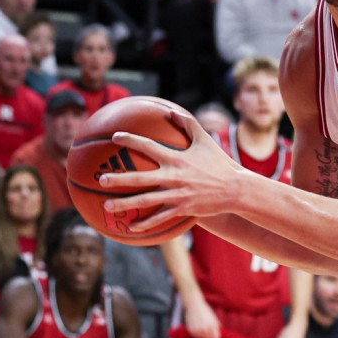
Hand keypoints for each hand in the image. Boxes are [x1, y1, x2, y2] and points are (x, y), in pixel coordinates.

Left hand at [98, 109, 242, 231]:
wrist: (235, 189)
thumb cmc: (219, 162)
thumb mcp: (205, 140)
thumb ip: (187, 124)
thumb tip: (170, 110)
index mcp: (177, 158)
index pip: (149, 147)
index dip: (131, 140)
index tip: (115, 137)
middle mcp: (174, 176)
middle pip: (141, 178)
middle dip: (119, 179)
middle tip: (101, 179)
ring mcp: (177, 194)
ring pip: (146, 201)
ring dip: (125, 204)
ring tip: (106, 206)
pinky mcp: (183, 209)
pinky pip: (160, 217)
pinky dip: (145, 223)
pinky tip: (131, 228)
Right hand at [185, 294, 221, 337]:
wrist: (194, 305)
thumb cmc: (205, 311)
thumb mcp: (214, 318)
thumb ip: (217, 326)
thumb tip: (220, 334)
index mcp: (212, 326)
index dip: (216, 336)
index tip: (215, 334)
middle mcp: (204, 329)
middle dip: (210, 336)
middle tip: (208, 328)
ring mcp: (197, 331)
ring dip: (203, 334)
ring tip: (202, 326)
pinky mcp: (191, 331)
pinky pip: (196, 335)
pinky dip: (197, 333)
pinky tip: (198, 326)